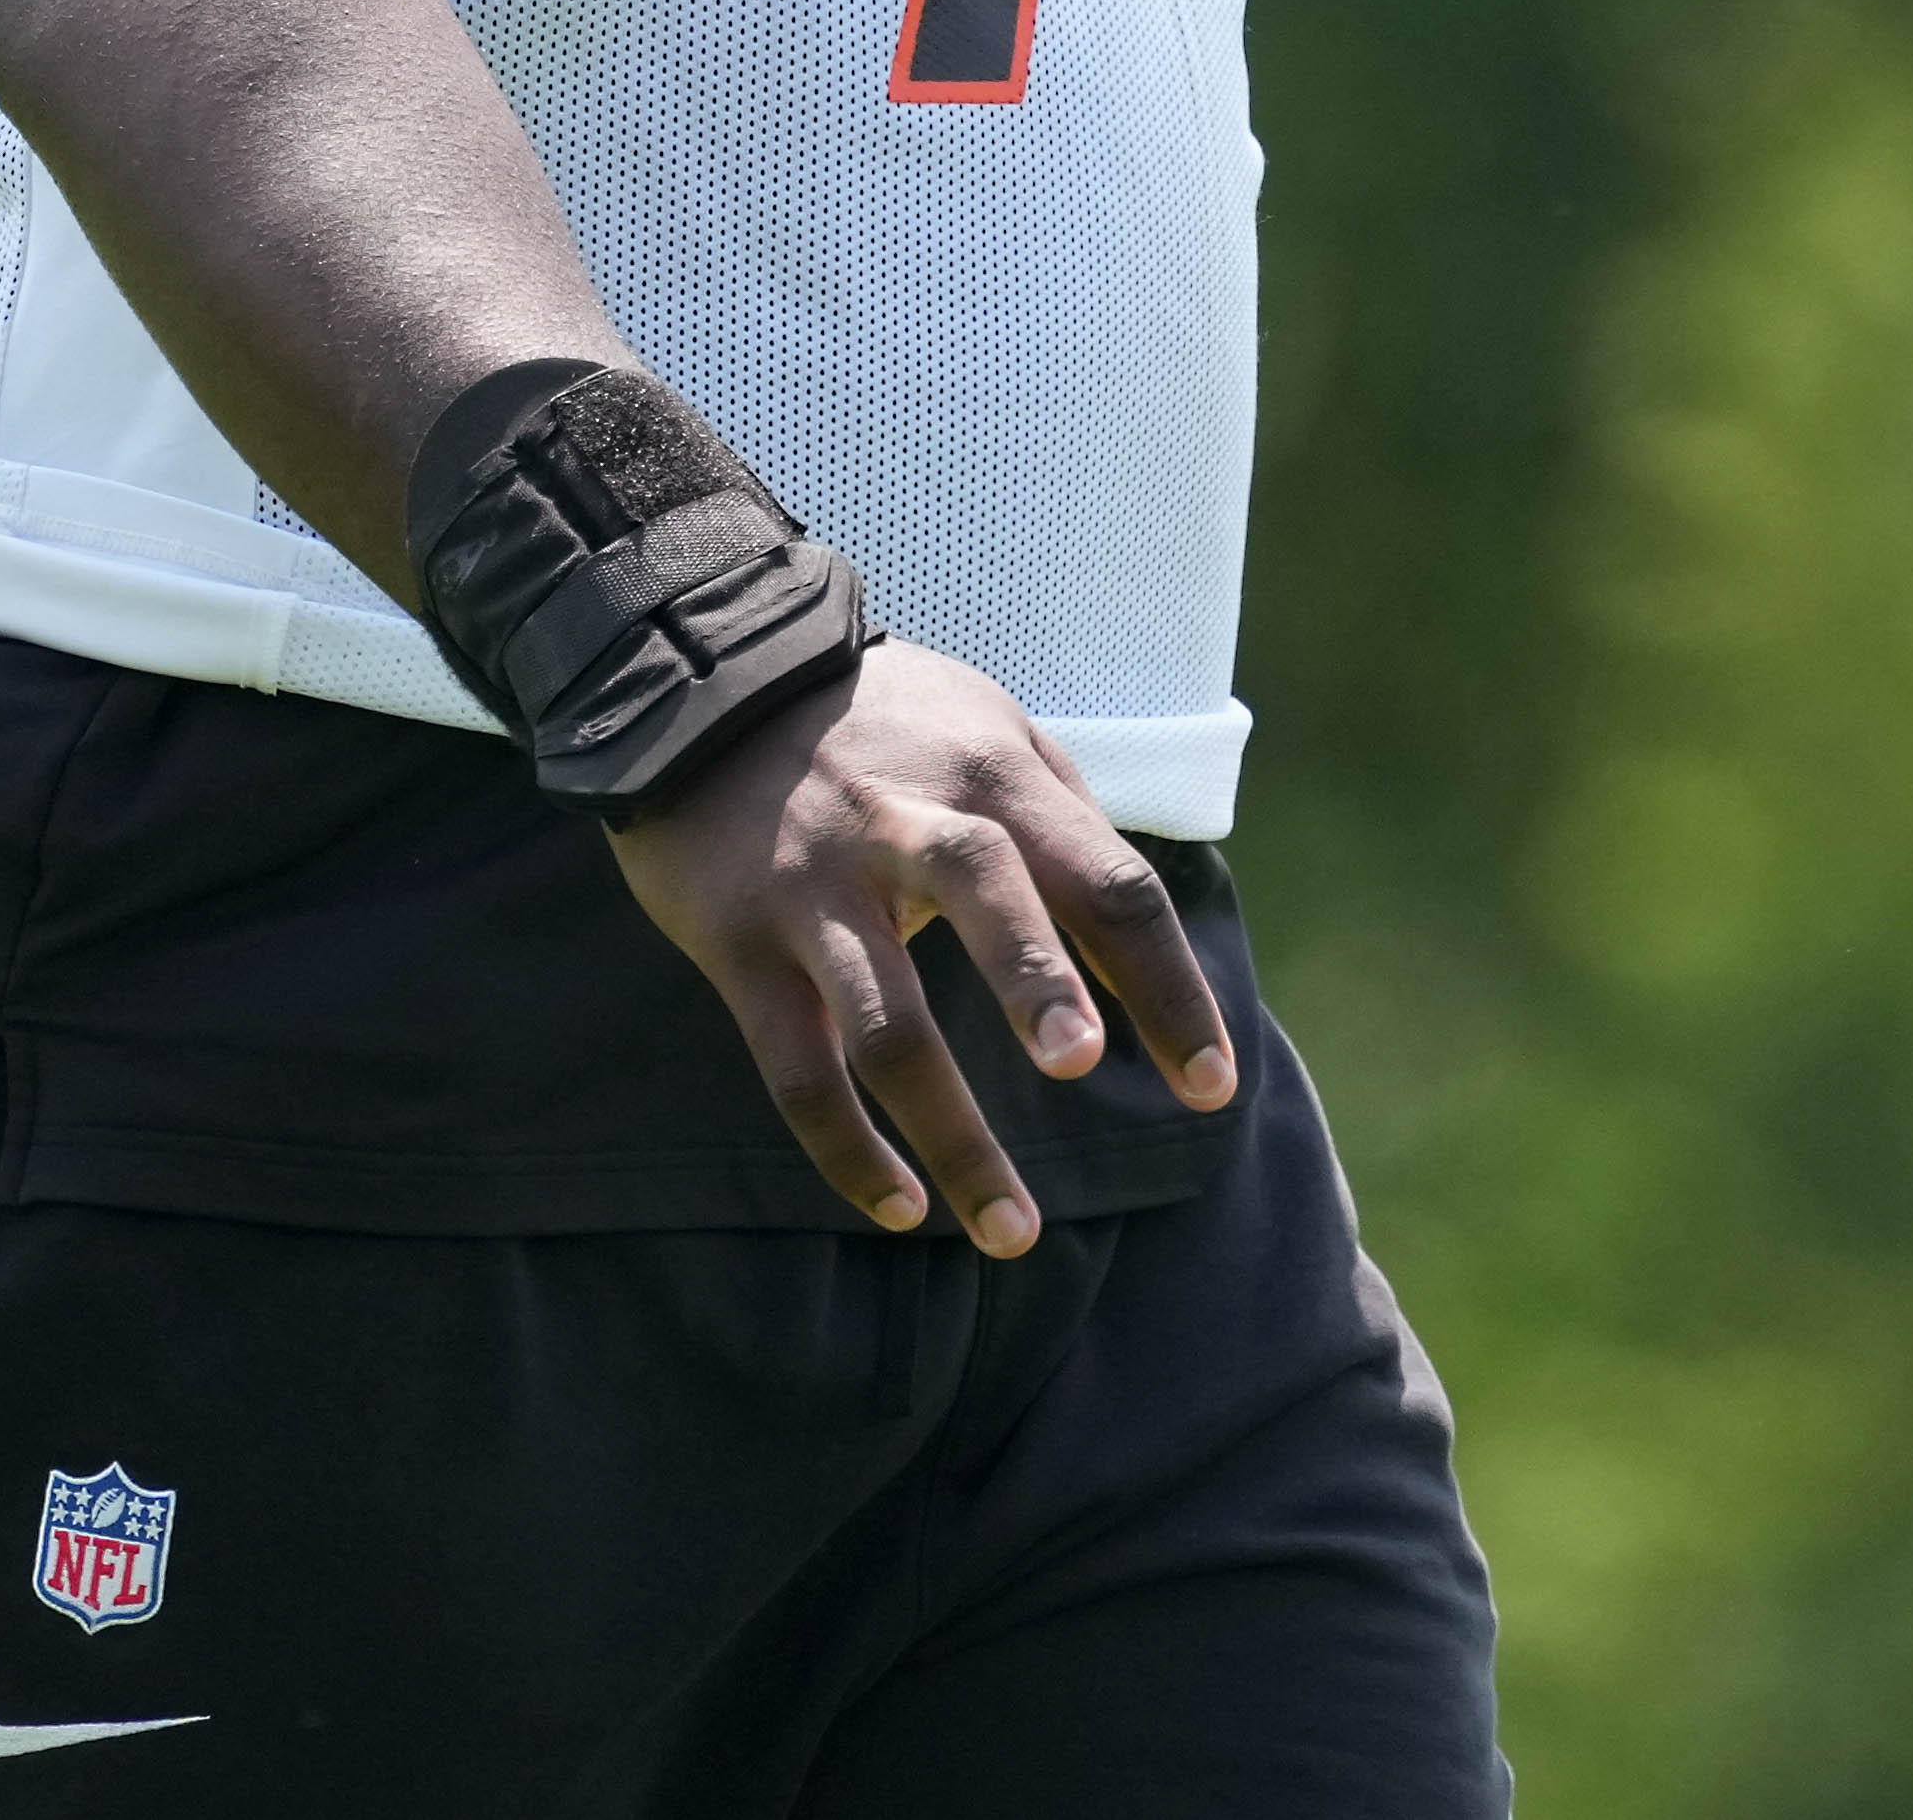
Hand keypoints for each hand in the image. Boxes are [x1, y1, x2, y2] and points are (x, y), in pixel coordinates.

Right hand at [605, 641, 1239, 1254]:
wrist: (700, 682)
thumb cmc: (882, 726)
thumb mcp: (989, 734)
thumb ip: (1066, 826)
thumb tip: (1137, 950)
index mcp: (995, 780)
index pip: (1108, 883)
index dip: (1167, 987)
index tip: (1212, 1085)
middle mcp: (909, 825)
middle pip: (987, 897)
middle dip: (1034, 981)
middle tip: (1081, 1066)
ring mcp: (818, 889)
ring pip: (885, 1019)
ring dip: (951, 1132)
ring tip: (1012, 1231)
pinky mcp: (740, 942)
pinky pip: (797, 1067)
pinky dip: (847, 1148)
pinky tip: (901, 1207)